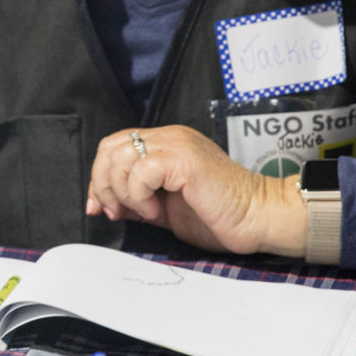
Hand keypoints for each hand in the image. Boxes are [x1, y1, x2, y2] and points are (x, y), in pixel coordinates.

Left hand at [86, 124, 306, 255]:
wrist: (256, 219)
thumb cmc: (219, 216)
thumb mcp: (165, 209)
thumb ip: (136, 201)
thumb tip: (103, 204)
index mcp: (166, 144)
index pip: (114, 147)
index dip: (100, 177)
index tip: (99, 208)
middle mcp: (169, 137)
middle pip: (110, 148)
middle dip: (103, 185)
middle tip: (116, 212)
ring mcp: (177, 144)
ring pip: (120, 157)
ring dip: (123, 192)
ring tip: (146, 212)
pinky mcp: (184, 159)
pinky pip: (141, 171)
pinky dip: (139, 196)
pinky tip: (155, 210)